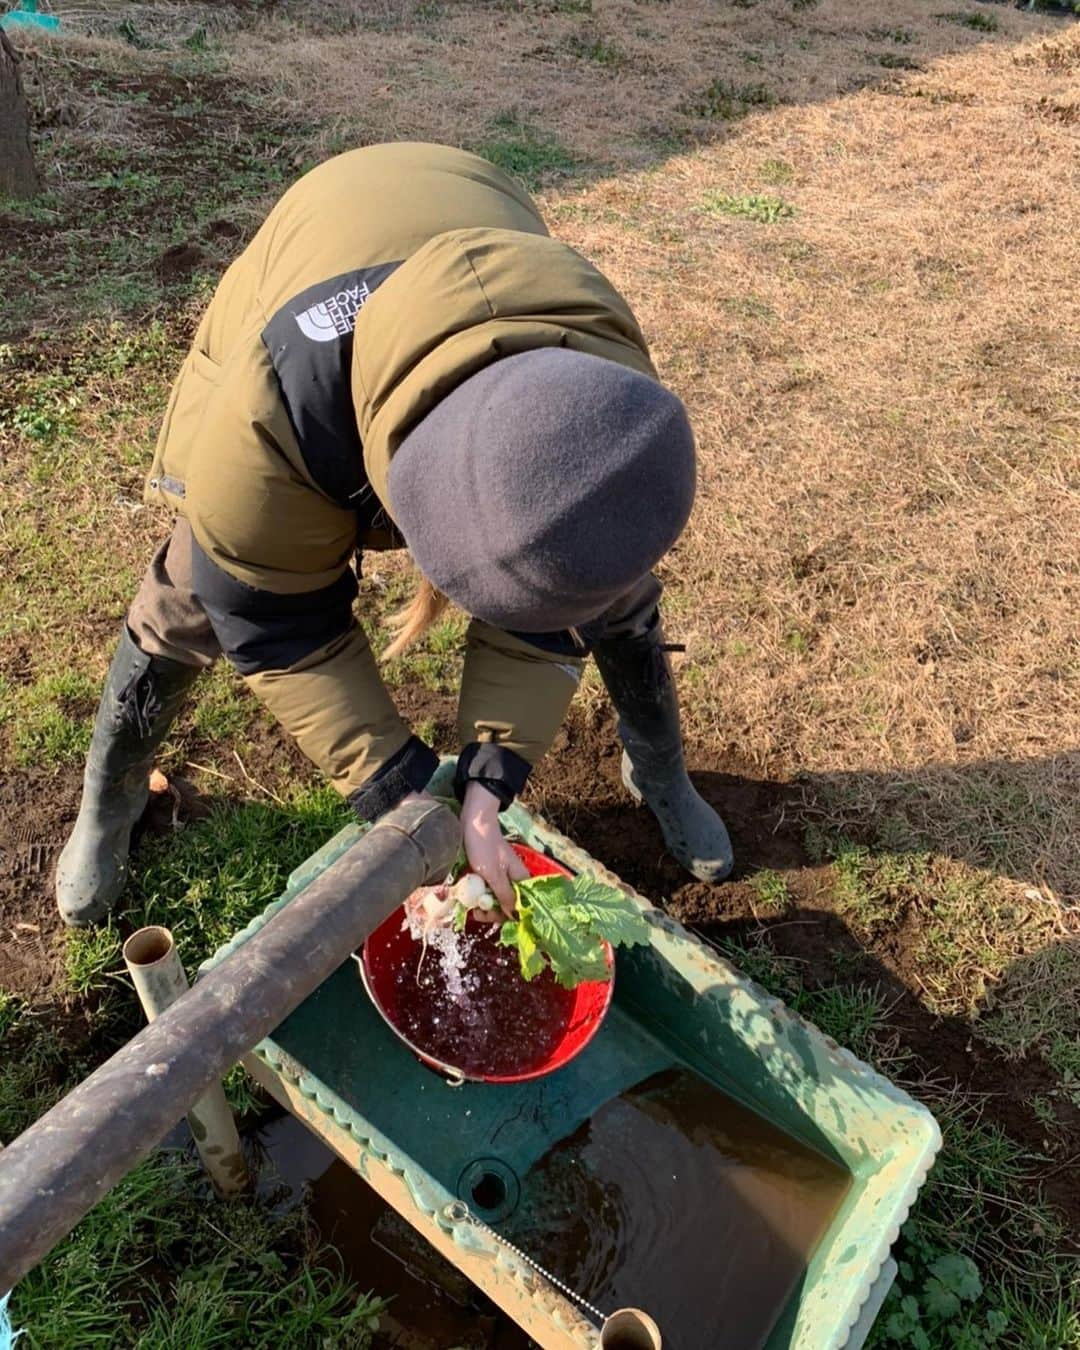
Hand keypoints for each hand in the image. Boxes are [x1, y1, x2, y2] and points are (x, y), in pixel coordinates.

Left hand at [461, 781, 527, 915]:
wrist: (473, 822)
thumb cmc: (485, 846)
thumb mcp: (494, 874)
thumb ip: (505, 895)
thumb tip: (515, 917)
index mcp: (520, 879)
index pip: (519, 907)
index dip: (505, 915)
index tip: (487, 916)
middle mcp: (513, 879)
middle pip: (506, 904)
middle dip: (491, 911)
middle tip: (474, 911)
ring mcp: (501, 875)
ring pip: (495, 897)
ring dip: (482, 902)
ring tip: (468, 903)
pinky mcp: (489, 871)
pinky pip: (487, 888)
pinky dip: (478, 892)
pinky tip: (468, 893)